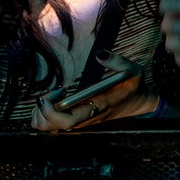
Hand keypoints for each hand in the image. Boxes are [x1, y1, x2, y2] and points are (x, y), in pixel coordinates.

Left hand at [33, 52, 155, 130]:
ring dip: (42, 110)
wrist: (138, 102)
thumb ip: (117, 61)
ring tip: (56, 93)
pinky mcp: (75, 119)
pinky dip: (46, 111)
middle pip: (48, 126)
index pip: (67, 121)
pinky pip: (50, 122)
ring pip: (46, 126)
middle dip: (42, 109)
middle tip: (55, 91)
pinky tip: (58, 97)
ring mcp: (78, 120)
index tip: (44, 97)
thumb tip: (99, 54)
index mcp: (96, 108)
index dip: (49, 112)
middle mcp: (84, 118)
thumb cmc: (133, 86)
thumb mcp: (133, 70)